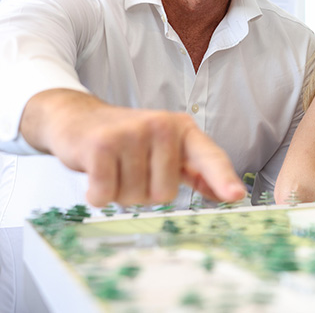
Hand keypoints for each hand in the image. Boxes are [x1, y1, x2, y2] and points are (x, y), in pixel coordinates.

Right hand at [19, 89, 245, 206]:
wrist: (78, 118)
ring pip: (134, 197)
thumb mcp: (166, 149)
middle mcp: (161, 126)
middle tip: (130, 169)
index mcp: (182, 129)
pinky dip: (98, 194)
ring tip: (113, 167)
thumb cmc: (128, 140)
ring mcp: (131, 133)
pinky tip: (95, 172)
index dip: (223, 179)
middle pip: (164, 194)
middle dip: (144, 193)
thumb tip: (229, 194)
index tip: (236, 196)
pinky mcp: (101, 145)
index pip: (209, 157)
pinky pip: (106, 194)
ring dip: (119, 192)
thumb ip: (196, 170)